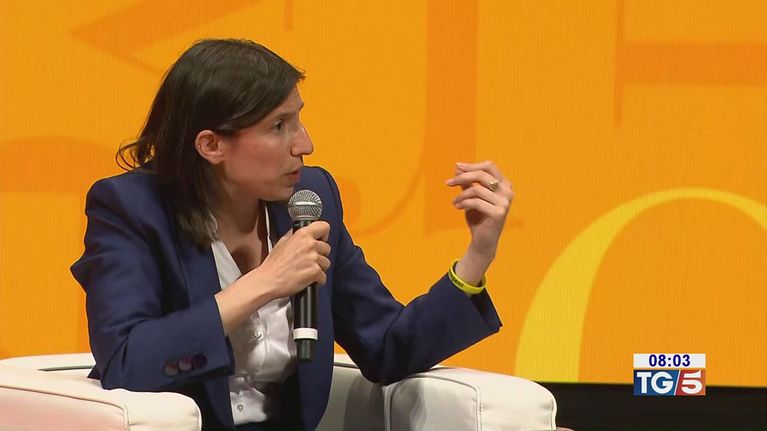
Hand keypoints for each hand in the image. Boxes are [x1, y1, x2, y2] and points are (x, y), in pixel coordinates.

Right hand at [255, 221, 330, 299]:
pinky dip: (317, 280)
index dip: (323, 234)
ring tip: (305, 270)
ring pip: (326, 263)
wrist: (269, 280)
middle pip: (327, 248)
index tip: (321, 239)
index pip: (324, 227)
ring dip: (318, 268)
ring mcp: (313, 258)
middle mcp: (309, 245)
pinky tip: (306, 278)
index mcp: (302, 235)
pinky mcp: (315, 272)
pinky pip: (323, 276)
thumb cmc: (274, 264)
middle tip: (309, 260)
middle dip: (320, 255)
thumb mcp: (282, 241)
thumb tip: (302, 230)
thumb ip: (295, 234)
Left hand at [446, 161, 512, 283]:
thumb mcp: (472, 197)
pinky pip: (476, 202)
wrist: (483, 240)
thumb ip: (468, 183)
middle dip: (462, 177)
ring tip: (454, 202)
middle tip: (448, 183)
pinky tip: (458, 207)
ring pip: (477, 190)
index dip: (472, 165)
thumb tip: (458, 167)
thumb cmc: (479, 217)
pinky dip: (464, 203)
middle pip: (482, 175)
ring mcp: (505, 202)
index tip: (457, 167)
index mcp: (504, 184)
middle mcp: (507, 191)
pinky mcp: (498, 213)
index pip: (490, 166)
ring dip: (461, 195)